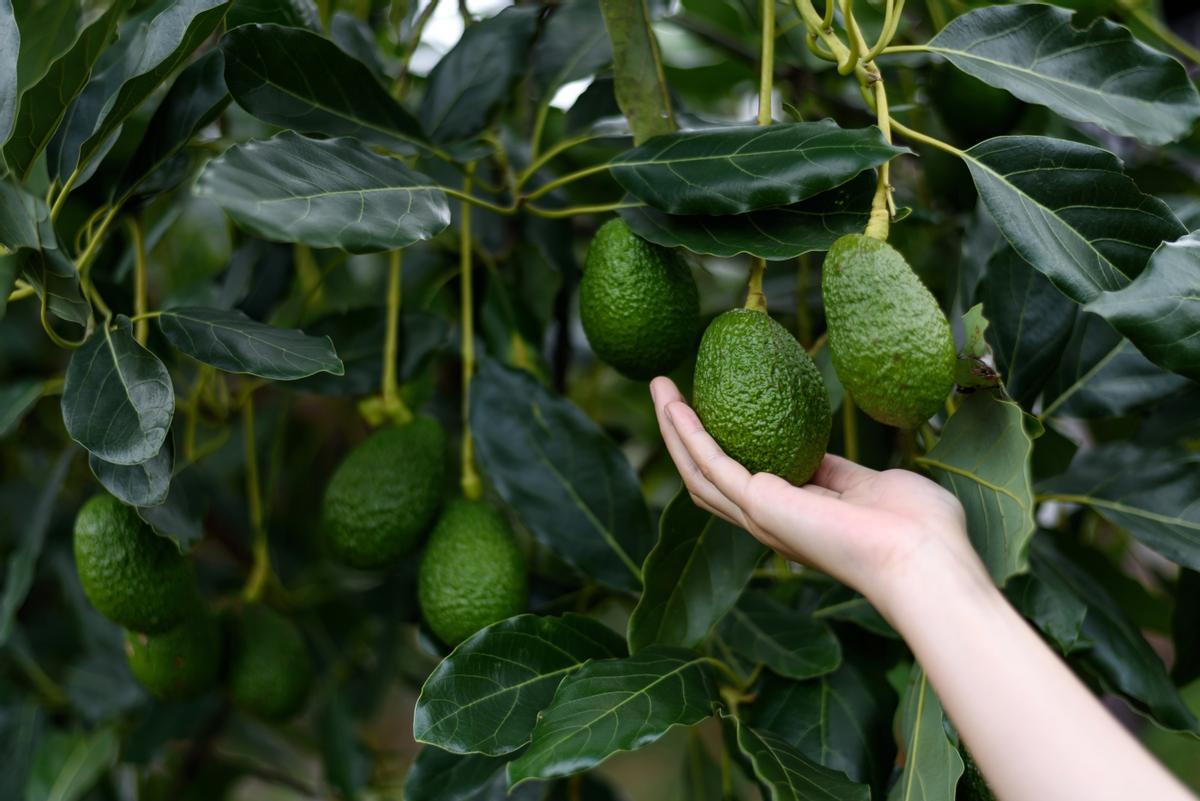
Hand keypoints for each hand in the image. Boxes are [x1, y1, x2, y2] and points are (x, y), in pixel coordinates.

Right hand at [650, 377, 987, 607]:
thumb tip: (824, 454)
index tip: (718, 406)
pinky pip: (712, 464)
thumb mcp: (872, 486)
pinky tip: (675, 405)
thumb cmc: (917, 528)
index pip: (748, 480)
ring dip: (674, 429)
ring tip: (660, 389)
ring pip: (698, 471)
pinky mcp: (760, 506)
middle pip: (709, 476)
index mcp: (798, 518)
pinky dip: (689, 434)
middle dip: (685, 435)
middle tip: (668, 393)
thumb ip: (843, 474)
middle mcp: (771, 522)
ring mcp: (762, 517)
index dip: (727, 445)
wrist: (923, 558)